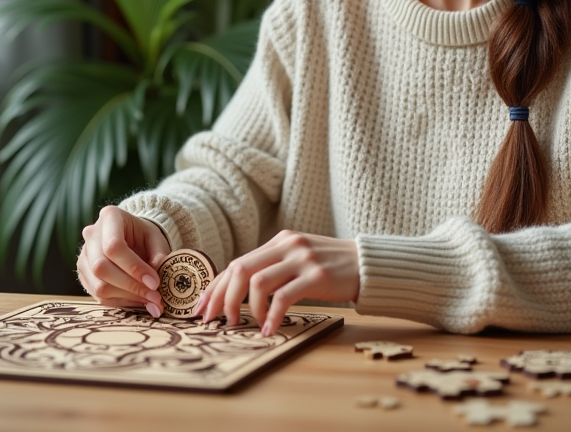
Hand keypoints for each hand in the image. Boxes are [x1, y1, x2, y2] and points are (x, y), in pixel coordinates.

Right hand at [77, 206, 171, 317]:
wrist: (131, 236)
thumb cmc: (143, 235)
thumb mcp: (156, 238)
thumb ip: (159, 254)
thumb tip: (156, 278)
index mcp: (110, 217)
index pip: (114, 246)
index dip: (134, 268)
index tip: (155, 282)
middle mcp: (91, 235)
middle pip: (102, 268)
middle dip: (131, 286)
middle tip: (155, 297)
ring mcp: (84, 256)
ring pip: (99, 286)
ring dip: (128, 297)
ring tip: (151, 300)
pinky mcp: (84, 274)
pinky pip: (98, 296)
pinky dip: (121, 302)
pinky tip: (139, 300)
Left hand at [194, 230, 358, 335]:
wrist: (368, 263)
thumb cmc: (331, 268)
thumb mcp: (299, 259)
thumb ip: (275, 267)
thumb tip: (239, 292)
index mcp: (279, 241)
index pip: (237, 263)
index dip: (215, 287)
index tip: (202, 308)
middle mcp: (287, 245)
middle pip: (240, 269)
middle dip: (222, 298)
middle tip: (215, 321)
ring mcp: (302, 259)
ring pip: (257, 281)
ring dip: (245, 307)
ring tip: (244, 325)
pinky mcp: (317, 276)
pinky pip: (285, 296)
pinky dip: (272, 315)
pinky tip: (269, 328)